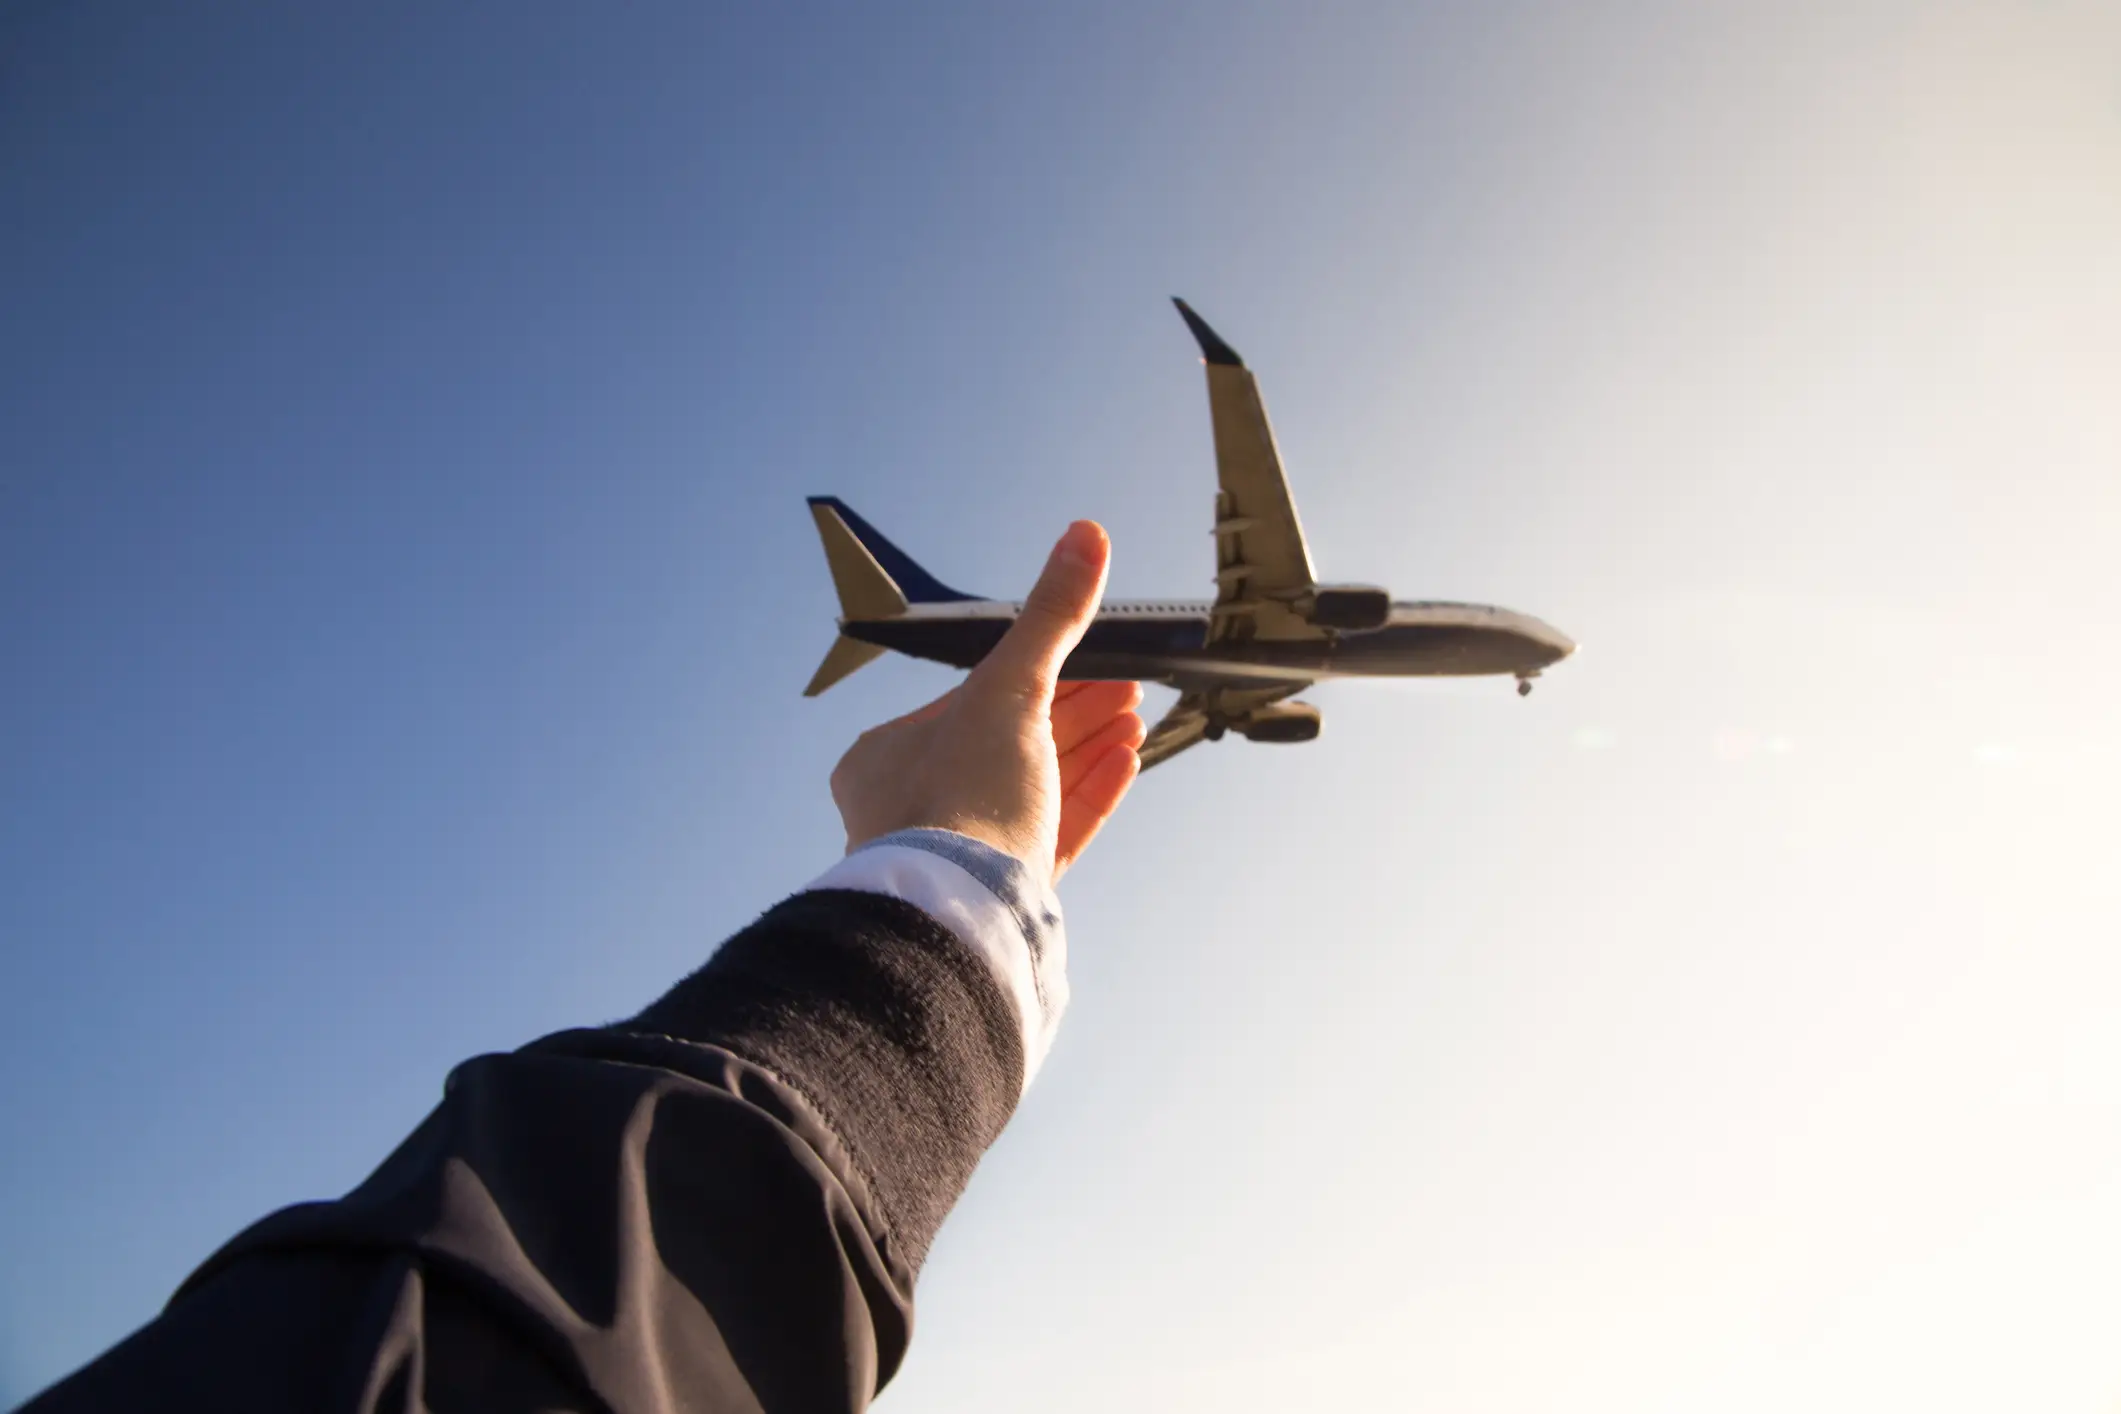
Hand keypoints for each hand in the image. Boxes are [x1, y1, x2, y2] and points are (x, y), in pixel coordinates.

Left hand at [829, 521, 1144, 887]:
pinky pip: (1052, 834)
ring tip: (1136, 722)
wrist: (960, 916)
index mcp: (890, 756)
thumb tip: (1086, 533)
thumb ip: (1051, 617)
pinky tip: (1127, 763)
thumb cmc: (960, 799)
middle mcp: (916, 805)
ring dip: (1089, 749)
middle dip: (1075, 712)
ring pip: (1036, 789)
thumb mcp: (1010, 689)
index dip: (1044, 676)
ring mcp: (962, 852)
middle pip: (1012, 743)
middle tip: (1128, 688)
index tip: (1096, 662)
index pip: (976, 703)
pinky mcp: (1002, 892)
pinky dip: (1090, 795)